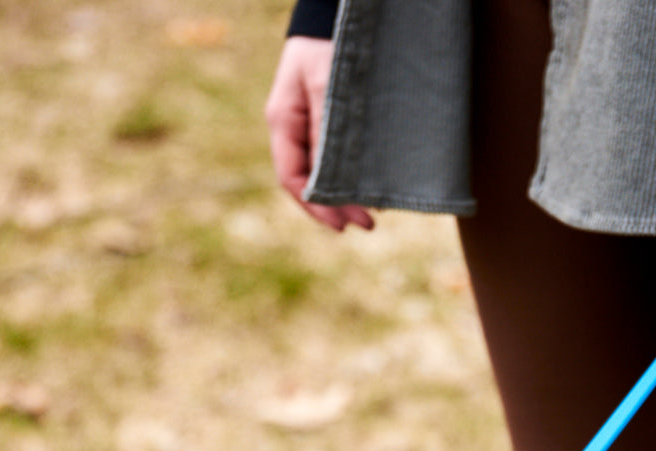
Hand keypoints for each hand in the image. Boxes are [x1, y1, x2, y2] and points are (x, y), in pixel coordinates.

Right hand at [264, 36, 374, 231]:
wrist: (336, 10)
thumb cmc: (329, 42)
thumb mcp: (326, 86)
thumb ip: (326, 134)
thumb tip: (330, 182)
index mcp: (284, 122)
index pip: (292, 178)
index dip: (315, 206)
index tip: (342, 225)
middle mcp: (295, 127)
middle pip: (309, 180)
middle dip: (335, 206)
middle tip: (367, 225)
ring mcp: (312, 123)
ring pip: (325, 170)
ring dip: (346, 194)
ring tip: (372, 212)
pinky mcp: (333, 117)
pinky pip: (339, 154)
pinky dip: (354, 173)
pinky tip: (372, 185)